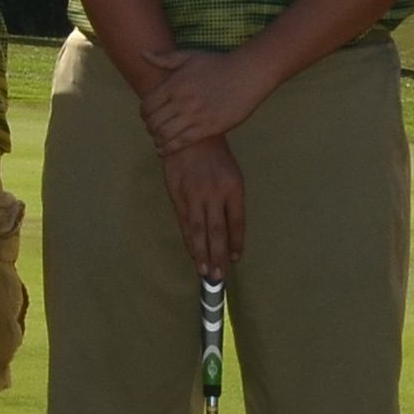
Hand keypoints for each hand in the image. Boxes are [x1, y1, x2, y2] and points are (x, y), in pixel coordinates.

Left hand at [141, 49, 266, 151]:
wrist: (248, 73)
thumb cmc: (218, 63)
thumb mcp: (190, 56)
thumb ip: (165, 59)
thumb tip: (142, 53)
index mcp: (175, 84)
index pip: (147, 104)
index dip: (143, 112)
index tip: (147, 115)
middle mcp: (182, 101)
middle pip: (153, 121)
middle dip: (149, 127)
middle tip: (152, 128)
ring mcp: (195, 115)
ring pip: (164, 134)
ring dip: (157, 139)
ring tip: (159, 140)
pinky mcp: (208, 127)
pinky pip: (182, 142)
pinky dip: (168, 149)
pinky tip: (164, 150)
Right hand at [159, 135, 245, 277]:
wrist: (188, 135)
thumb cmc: (214, 155)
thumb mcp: (232, 174)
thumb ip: (231, 202)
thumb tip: (229, 233)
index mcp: (233, 187)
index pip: (237, 222)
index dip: (236, 242)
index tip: (234, 259)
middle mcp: (215, 193)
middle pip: (218, 230)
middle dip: (217, 255)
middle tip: (218, 277)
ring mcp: (194, 194)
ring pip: (199, 230)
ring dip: (201, 253)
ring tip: (204, 272)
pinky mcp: (177, 194)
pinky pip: (184, 222)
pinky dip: (189, 239)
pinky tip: (192, 252)